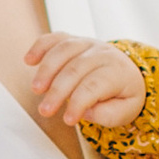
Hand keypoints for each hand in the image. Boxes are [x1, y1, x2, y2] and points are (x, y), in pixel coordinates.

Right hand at [24, 31, 147, 131]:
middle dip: (57, 91)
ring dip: (46, 69)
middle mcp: (102, 53)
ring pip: (63, 50)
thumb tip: (87, 112)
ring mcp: (87, 44)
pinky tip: (29, 60)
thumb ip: (109, 114)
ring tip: (36, 89)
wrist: (129, 71)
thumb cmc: (124, 92)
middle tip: (45, 110)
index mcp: (117, 71)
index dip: (78, 103)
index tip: (67, 120)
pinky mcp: (74, 40)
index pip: (94, 86)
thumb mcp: (127, 110)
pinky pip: (56, 38)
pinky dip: (40, 46)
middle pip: (75, 69)